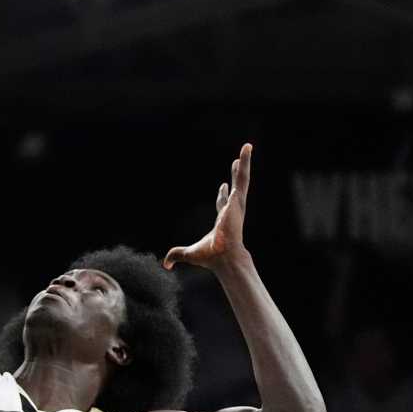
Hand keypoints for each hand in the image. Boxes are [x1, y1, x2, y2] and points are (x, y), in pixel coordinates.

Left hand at [165, 143, 252, 270]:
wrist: (224, 257)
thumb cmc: (211, 258)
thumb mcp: (189, 254)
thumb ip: (176, 255)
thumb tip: (165, 264)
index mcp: (224, 220)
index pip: (224, 204)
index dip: (223, 195)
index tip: (223, 186)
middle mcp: (233, 210)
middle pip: (236, 187)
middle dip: (236, 174)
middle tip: (237, 161)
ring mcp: (238, 204)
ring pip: (243, 179)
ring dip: (245, 162)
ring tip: (247, 147)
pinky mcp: (239, 200)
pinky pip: (243, 178)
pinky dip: (244, 163)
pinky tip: (244, 151)